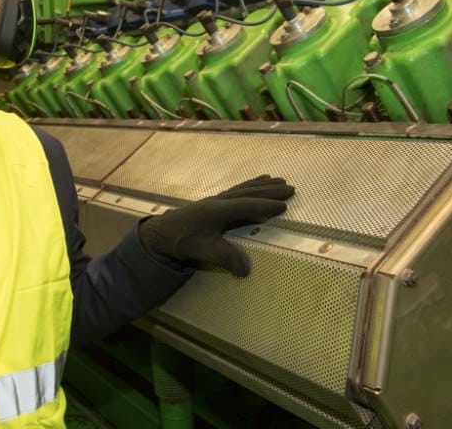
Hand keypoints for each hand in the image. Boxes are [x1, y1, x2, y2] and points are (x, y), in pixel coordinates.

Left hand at [138, 175, 293, 276]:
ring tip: (279, 181)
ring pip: (243, 189)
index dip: (265, 205)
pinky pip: (237, 190)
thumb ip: (224, 258)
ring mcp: (216, 200)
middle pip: (248, 193)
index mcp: (217, 211)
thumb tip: (247, 270)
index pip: (246, 205)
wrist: (160, 234)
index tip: (284, 206)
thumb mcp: (201, 251)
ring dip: (262, 185)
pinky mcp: (214, 203)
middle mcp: (218, 201)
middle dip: (269, 191)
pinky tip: (256, 183)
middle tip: (291, 189)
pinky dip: (250, 185)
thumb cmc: (181, 241)